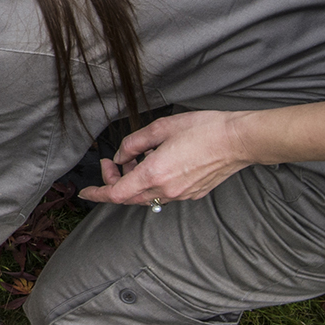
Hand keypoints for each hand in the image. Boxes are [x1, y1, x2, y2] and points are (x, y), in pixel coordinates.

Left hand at [79, 110, 248, 205]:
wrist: (239, 141)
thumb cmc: (203, 130)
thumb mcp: (160, 128)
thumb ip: (134, 143)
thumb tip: (121, 156)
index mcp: (154, 174)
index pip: (116, 194)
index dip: (97, 194)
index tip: (85, 192)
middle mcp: (167, 190)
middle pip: (129, 197)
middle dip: (114, 182)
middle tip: (112, 162)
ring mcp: (181, 195)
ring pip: (146, 196)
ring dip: (133, 182)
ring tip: (136, 159)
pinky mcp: (192, 194)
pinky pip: (163, 194)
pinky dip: (151, 184)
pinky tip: (156, 164)